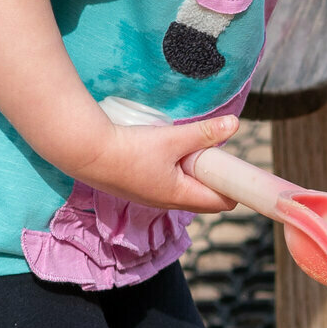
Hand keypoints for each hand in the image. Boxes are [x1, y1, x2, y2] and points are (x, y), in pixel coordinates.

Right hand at [65, 114, 241, 214]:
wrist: (85, 152)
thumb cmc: (130, 149)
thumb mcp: (173, 138)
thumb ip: (205, 133)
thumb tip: (235, 125)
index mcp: (180, 196)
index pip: (220, 202)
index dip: (234, 188)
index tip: (240, 170)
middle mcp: (167, 202)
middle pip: (204, 198)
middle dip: (216, 179)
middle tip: (218, 154)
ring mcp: (150, 197)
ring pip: (185, 190)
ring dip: (195, 174)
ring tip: (195, 149)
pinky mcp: (137, 188)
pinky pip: (168, 184)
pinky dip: (177, 171)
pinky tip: (171, 152)